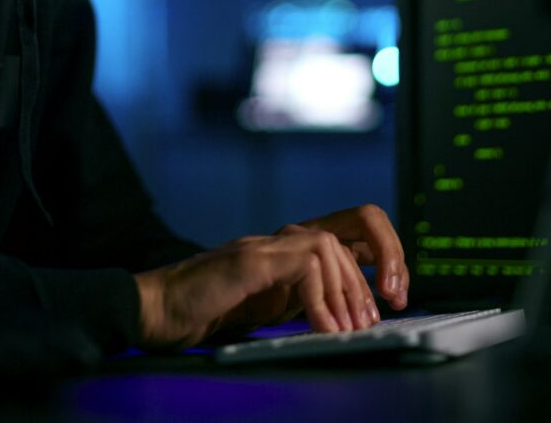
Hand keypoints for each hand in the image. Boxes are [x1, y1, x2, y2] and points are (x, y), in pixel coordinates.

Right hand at [134, 204, 405, 350]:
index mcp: (292, 250)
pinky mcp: (249, 261)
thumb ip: (307, 297)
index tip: (392, 297)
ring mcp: (265, 246)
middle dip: (386, 262)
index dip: (384, 254)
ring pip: (331, 243)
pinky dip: (320, 298)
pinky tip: (323, 328)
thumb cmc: (208, 310)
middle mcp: (282, 240)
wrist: (157, 309)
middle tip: (381, 313)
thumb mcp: (273, 305)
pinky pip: (303, 264)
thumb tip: (350, 314)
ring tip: (351, 328)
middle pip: (357, 221)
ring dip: (350, 288)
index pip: (353, 230)